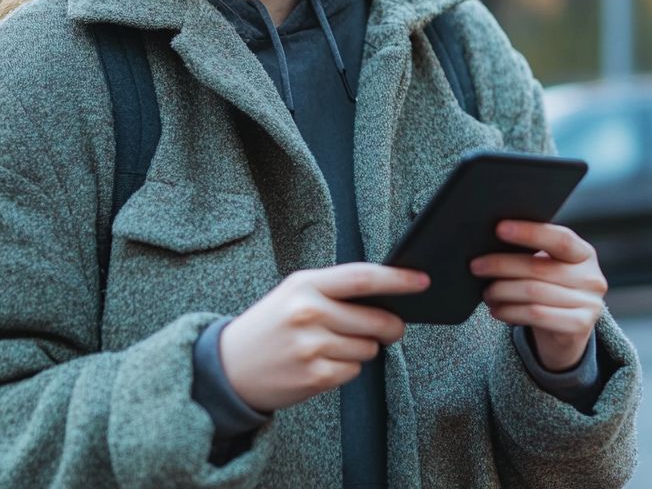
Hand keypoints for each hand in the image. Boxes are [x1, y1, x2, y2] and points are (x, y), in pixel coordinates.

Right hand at [218, 263, 428, 411]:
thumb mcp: (295, 292)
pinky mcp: (314, 377)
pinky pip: (355, 371)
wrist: (227, 368)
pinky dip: (347, 368)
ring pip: (369, 348)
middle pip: (376, 319)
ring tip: (333, 345)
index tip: (423, 281)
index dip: (398, 280)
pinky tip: (323, 363)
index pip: (363, 278)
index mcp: (305, 284)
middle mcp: (309, 313)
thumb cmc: (271, 325)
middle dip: (392, 325)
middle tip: (391, 327)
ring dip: (363, 348)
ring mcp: (311, 346)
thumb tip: (390, 293)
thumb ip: (337, 288)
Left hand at [470, 221, 607, 371]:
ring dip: (502, 291)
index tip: (499, 228)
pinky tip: (497, 310)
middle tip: (477, 266)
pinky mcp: (579, 326)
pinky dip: (510, 311)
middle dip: (502, 265)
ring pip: (533, 292)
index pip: (560, 238)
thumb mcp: (551, 268)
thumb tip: (493, 243)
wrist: (567, 333)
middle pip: (539, 267)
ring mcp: (589, 303)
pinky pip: (536, 315)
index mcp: (585, 254)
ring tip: (486, 292)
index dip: (530, 232)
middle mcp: (592, 277)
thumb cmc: (552, 291)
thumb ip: (534, 255)